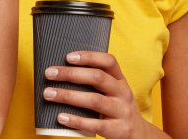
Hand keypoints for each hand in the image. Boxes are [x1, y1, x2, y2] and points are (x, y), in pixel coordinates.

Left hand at [43, 51, 159, 138]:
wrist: (138, 135)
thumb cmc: (117, 109)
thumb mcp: (115, 92)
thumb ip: (98, 83)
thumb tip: (63, 73)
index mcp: (121, 80)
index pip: (108, 61)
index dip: (89, 57)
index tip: (68, 56)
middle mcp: (123, 93)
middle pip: (98, 78)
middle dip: (71, 74)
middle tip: (50, 73)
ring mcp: (121, 111)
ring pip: (94, 100)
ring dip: (68, 95)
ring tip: (48, 93)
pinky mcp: (117, 129)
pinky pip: (94, 124)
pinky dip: (76, 120)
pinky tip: (60, 117)